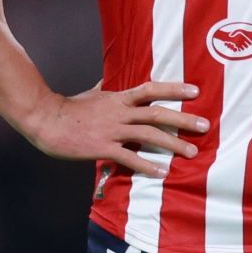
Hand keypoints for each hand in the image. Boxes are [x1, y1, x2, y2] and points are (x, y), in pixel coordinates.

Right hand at [23, 80, 207, 178]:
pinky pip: (129, 157)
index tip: (196, 90)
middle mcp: (119, 112)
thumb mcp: (91, 93)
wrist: (46, 120)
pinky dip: (146, 165)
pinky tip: (161, 172)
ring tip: (191, 152)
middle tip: (205, 125)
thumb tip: (111, 80)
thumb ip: (105, 88)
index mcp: (118, 98)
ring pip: (148, 135)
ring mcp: (112, 130)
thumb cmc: (69, 108)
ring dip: (172, 144)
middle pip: (157, 113)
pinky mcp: (102, 148)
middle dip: (183, 120)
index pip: (151, 89)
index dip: (174, 89)